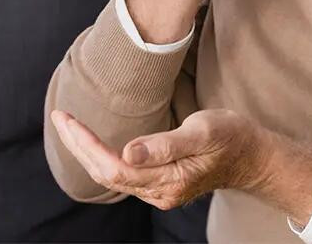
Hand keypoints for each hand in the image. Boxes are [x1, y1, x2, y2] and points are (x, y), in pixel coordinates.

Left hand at [50, 109, 273, 210]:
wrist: (252, 156)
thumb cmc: (231, 137)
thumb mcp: (202, 132)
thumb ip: (165, 145)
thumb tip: (128, 152)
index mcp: (168, 180)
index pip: (114, 166)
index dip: (86, 145)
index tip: (67, 119)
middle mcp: (159, 192)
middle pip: (105, 174)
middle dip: (78, 146)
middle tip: (59, 118)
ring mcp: (159, 192)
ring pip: (111, 176)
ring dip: (86, 153)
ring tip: (68, 127)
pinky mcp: (160, 184)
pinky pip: (121, 175)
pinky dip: (101, 158)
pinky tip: (92, 143)